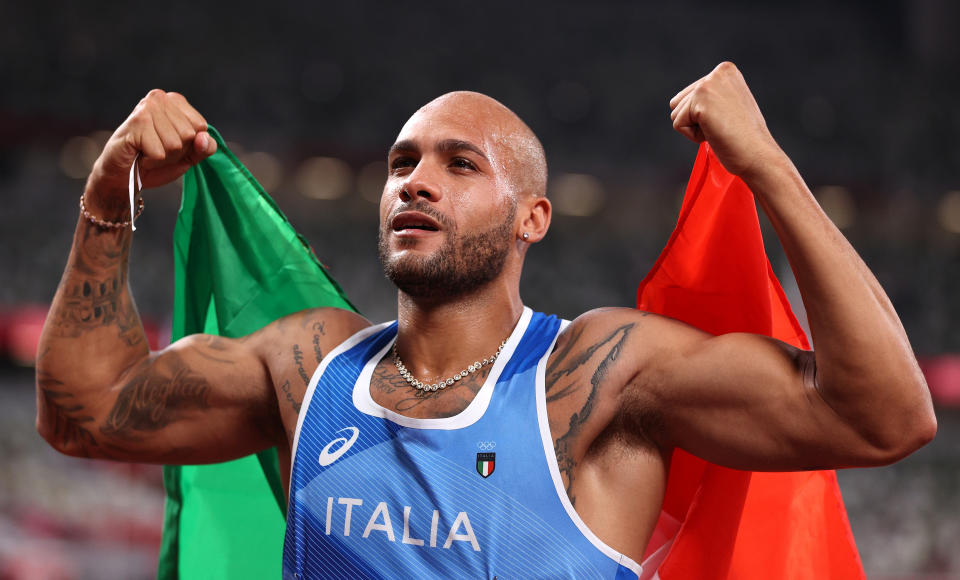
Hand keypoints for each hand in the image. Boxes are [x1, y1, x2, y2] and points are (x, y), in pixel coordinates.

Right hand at [85, 90, 216, 210]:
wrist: (123, 174)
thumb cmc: (156, 161)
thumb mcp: (188, 156)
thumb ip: (204, 148)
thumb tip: (204, 138)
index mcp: (176, 101)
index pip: (201, 127)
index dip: (190, 144)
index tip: (171, 145)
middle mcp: (161, 98)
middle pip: (189, 135)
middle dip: (176, 151)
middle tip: (156, 148)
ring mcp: (147, 108)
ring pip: (175, 144)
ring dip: (162, 156)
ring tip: (147, 150)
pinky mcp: (137, 122)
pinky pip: (159, 152)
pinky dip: (151, 160)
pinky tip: (139, 153)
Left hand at [669, 62, 782, 178]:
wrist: (757, 154)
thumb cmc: (745, 137)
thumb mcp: (729, 105)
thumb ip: (710, 96)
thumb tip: (678, 101)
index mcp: (725, 70)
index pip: (689, 94)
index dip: (703, 115)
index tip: (727, 119)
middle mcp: (717, 73)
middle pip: (678, 102)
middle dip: (696, 121)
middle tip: (723, 125)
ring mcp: (708, 85)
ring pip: (676, 113)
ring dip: (695, 128)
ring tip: (720, 128)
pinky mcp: (700, 102)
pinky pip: (678, 125)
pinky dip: (693, 136)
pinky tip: (715, 133)